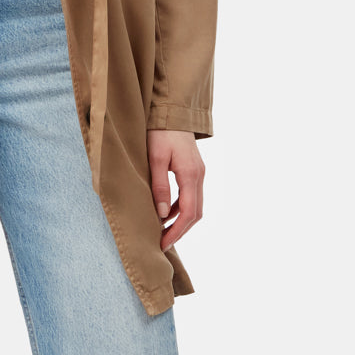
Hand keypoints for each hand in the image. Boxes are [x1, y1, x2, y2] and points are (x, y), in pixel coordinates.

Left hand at [146, 129, 204, 251]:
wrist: (171, 110)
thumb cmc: (160, 132)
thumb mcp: (155, 158)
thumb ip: (159, 186)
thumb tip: (161, 215)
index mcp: (190, 174)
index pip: (188, 213)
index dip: (176, 231)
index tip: (162, 243)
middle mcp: (199, 175)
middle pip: (195, 213)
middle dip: (180, 230)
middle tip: (163, 243)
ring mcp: (199, 172)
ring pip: (195, 205)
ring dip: (181, 220)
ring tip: (163, 231)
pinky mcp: (194, 169)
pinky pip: (191, 195)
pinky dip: (180, 207)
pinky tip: (166, 212)